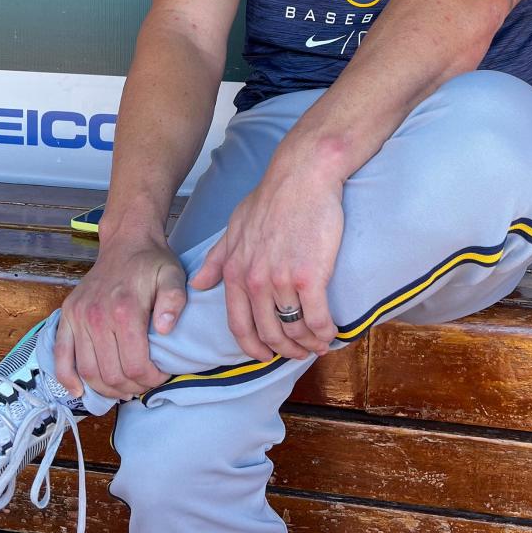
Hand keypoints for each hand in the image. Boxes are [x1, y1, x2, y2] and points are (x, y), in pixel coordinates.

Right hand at [54, 232, 184, 400]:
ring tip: (123, 388)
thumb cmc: (152, 262)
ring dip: (106, 389)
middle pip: (111, 374)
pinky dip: (67, 378)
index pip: (135, 365)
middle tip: (144, 384)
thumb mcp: (173, 276)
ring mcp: (78, 317)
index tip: (160, 377)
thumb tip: (165, 329)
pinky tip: (79, 391)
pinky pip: (61, 355)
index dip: (150, 380)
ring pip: (88, 371)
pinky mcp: (67, 316)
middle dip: (131, 387)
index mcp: (125, 310)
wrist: (126, 242)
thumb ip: (174, 300)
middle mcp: (97, 316)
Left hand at [190, 167, 342, 362]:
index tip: (265, 355)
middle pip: (269, 333)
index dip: (253, 347)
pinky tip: (332, 333)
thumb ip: (217, 257)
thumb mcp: (235, 225)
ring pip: (294, 330)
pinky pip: (317, 319)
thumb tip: (199, 284)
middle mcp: (255, 281)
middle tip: (298, 353)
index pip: (239, 326)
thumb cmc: (271, 197)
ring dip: (308, 344)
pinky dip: (325, 332)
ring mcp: (282, 281)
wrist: (303, 177)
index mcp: (235, 271)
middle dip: (284, 350)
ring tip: (318, 344)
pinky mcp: (310, 278)